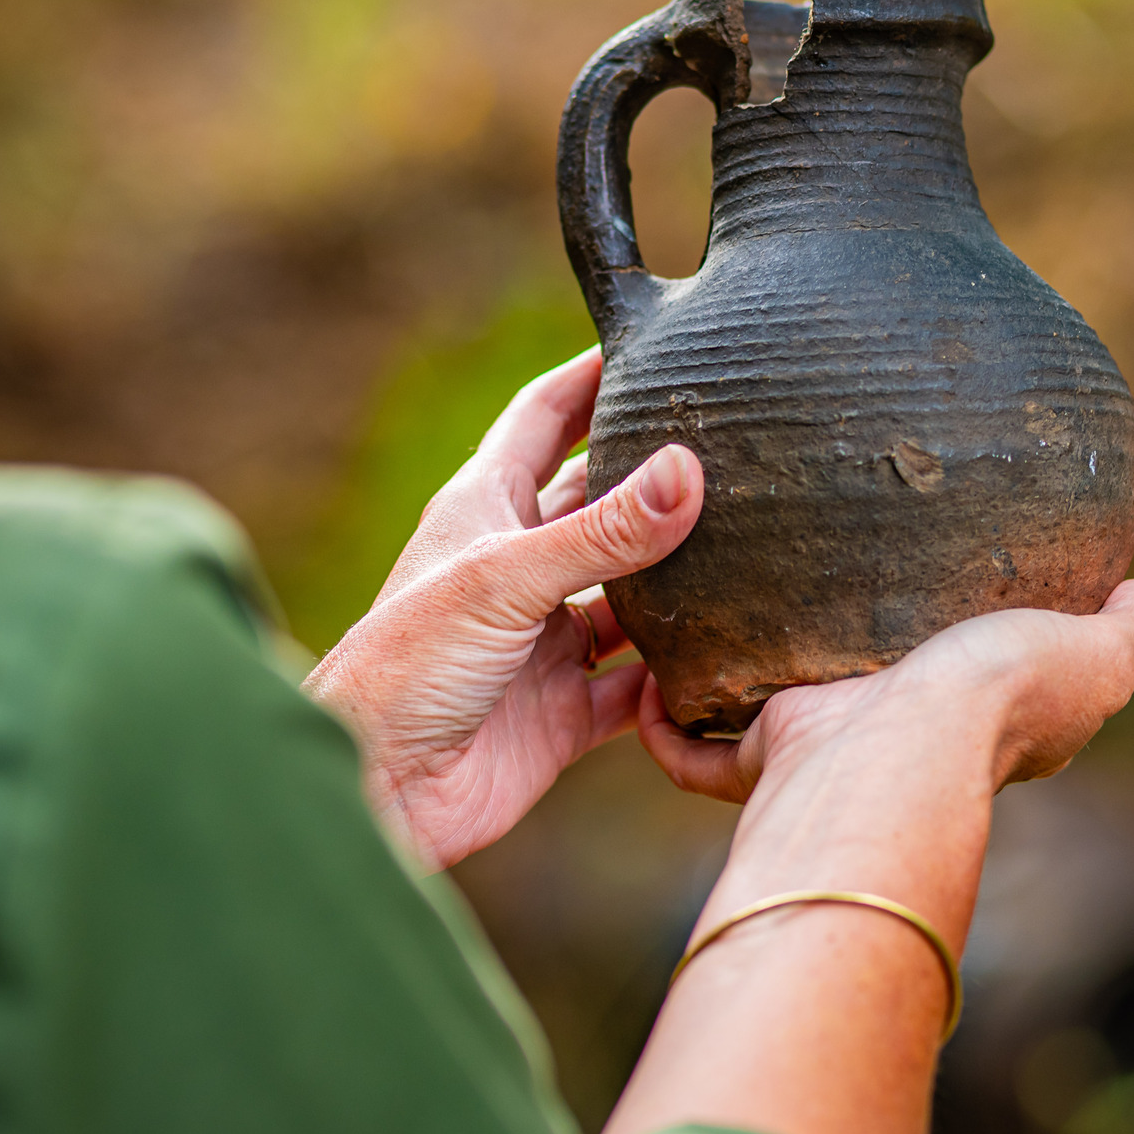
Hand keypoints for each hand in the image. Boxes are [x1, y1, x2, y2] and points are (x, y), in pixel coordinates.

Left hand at [305, 350, 704, 870]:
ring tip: (757, 540)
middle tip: (734, 439)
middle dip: (656, 473)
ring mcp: (546, 640)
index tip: (653, 340)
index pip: (544, 417)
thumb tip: (685, 469)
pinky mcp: (567, 711)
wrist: (376, 793)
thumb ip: (601, 532)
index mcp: (485, 510)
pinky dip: (680, 672)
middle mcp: (520, 567)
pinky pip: (642, 684)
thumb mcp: (504, 581)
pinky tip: (731, 651)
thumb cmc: (403, 669)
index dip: (591, 376)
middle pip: (599, 501)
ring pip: (632, 593)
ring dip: (682, 575)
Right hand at [637, 579, 1133, 806]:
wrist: (892, 761)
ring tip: (711, 595)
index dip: (941, 646)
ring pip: (761, 718)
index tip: (916, 577)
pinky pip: (690, 745)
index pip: (951, 683)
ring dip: (731, 677)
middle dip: (821, 651)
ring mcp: (814, 757)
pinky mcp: (754, 760)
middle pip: (849, 697)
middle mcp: (886, 744)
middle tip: (797, 568)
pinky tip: (651, 660)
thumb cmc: (991, 706)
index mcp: (961, 720)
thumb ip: (1127, 631)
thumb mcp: (1093, 660)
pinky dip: (664, 716)